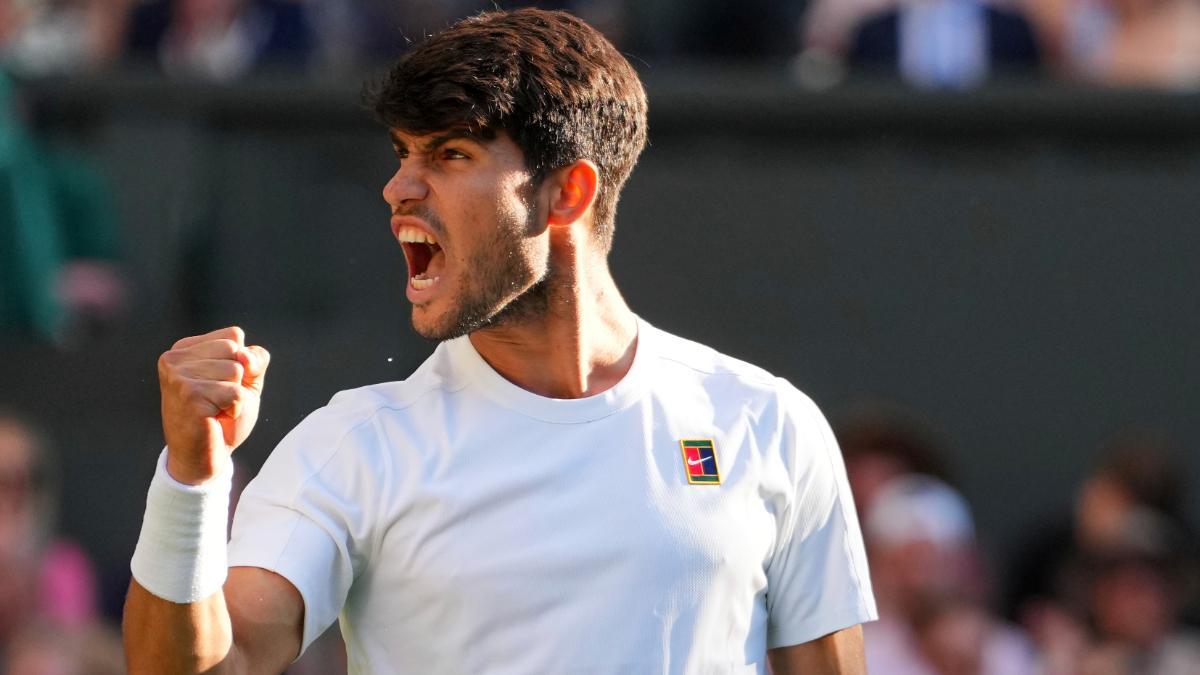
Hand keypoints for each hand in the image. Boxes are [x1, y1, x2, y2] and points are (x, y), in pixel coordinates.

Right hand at [157, 326, 269, 484]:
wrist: (203, 458)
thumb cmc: (223, 418)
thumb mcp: (246, 381)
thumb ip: (254, 359)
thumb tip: (244, 356)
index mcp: (185, 348)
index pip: (234, 335)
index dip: (242, 363)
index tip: (221, 385)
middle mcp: (174, 358)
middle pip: (234, 350)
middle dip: (238, 380)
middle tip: (218, 401)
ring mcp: (178, 376)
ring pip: (235, 370)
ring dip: (236, 396)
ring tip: (215, 410)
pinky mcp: (188, 395)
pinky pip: (235, 393)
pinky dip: (235, 409)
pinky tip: (214, 419)